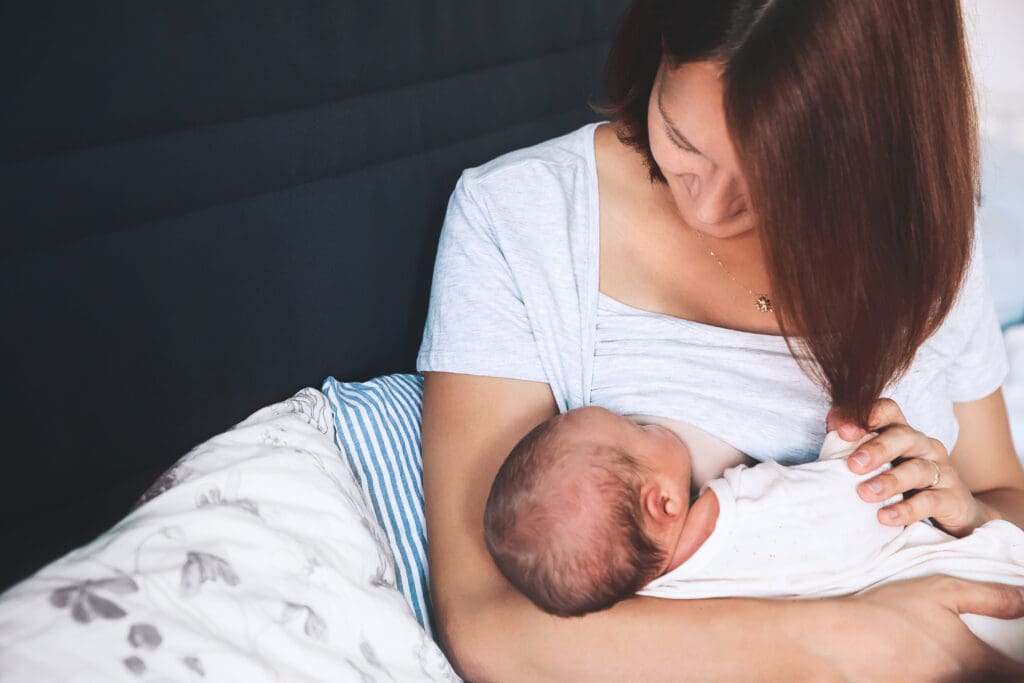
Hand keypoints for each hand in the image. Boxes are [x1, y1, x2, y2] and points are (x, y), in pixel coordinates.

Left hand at [826, 398, 995, 536]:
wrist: (953, 511)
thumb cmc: (906, 483)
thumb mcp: (881, 463)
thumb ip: (856, 447)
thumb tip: (831, 427)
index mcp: (903, 432)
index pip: (888, 411)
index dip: (867, 416)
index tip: (841, 431)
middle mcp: (924, 446)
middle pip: (903, 436)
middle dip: (876, 449)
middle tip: (853, 465)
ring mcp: (941, 470)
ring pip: (917, 469)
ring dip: (889, 481)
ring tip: (864, 494)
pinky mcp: (952, 498)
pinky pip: (930, 502)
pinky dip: (906, 509)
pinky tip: (885, 517)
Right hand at [835, 575, 1023, 681]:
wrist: (836, 642)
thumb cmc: (887, 613)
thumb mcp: (940, 591)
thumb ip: (991, 597)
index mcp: (976, 662)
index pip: (1020, 673)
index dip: (1019, 662)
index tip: (1013, 653)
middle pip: (994, 679)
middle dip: (994, 668)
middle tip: (984, 655)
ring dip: (962, 672)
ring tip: (943, 656)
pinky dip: (935, 677)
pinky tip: (923, 665)